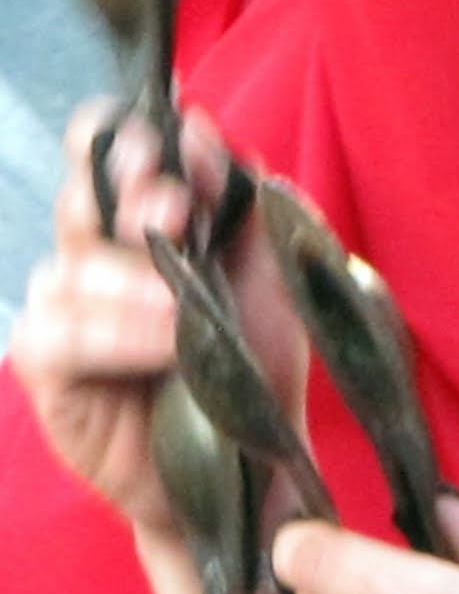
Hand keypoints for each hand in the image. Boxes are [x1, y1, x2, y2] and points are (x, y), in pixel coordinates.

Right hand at [8, 101, 307, 535]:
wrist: (252, 460)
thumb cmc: (256, 361)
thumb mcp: (272, 275)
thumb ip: (246, 205)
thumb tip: (207, 134)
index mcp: (151, 222)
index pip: (112, 155)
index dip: (126, 138)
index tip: (168, 132)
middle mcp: (100, 256)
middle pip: (85, 199)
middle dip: (128, 192)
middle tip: (175, 205)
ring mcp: (70, 311)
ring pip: (69, 268)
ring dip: (130, 278)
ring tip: (182, 304)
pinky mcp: (51, 370)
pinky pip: (57, 336)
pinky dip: (112, 333)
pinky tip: (163, 341)